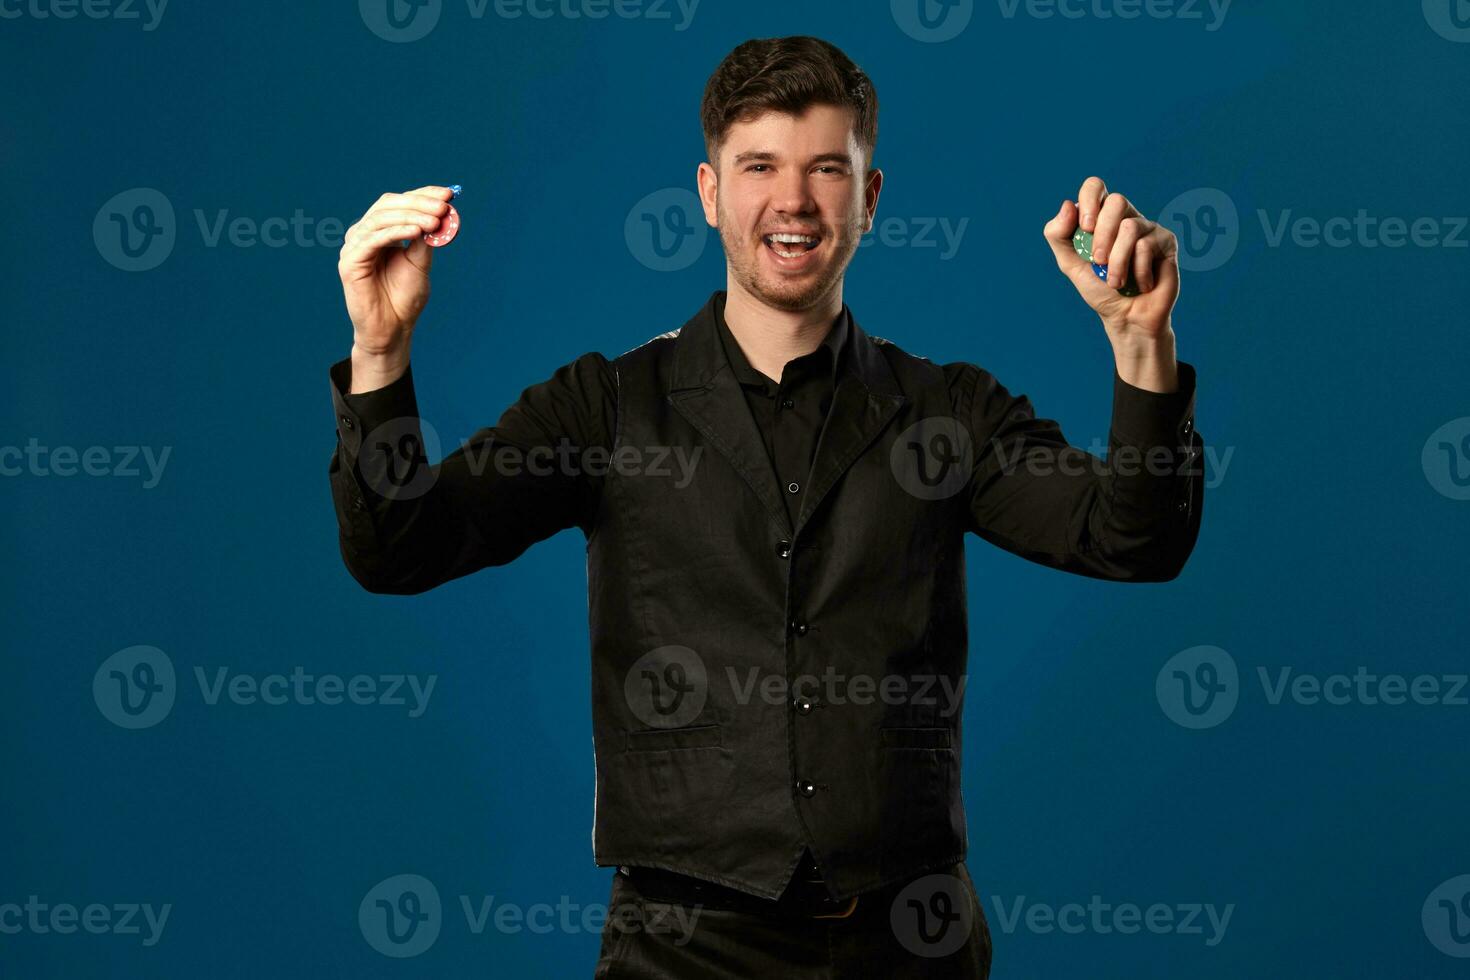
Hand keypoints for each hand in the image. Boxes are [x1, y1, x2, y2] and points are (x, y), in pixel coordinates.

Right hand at [338, 185, 456, 357]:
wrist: (392, 329)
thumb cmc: (404, 298)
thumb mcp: (420, 263)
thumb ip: (425, 238)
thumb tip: (439, 213)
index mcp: (380, 231)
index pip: (399, 202)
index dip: (423, 195)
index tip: (448, 194)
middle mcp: (364, 234)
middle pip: (388, 205)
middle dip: (419, 203)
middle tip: (443, 207)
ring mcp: (354, 246)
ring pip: (380, 218)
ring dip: (411, 216)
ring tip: (435, 222)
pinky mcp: (349, 262)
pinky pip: (373, 239)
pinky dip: (396, 232)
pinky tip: (417, 232)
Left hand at [1043, 176, 1179, 345]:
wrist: (1125, 317)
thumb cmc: (1098, 289)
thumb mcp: (1070, 264)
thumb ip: (1058, 235)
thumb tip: (1068, 204)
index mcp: (1101, 217)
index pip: (1095, 187)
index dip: (1090, 202)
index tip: (1085, 229)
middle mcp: (1126, 217)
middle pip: (1116, 201)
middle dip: (1102, 236)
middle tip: (1098, 262)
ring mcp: (1147, 227)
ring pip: (1130, 227)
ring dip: (1117, 262)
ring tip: (1116, 282)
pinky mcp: (1166, 240)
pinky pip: (1146, 246)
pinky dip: (1136, 272)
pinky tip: (1139, 284)